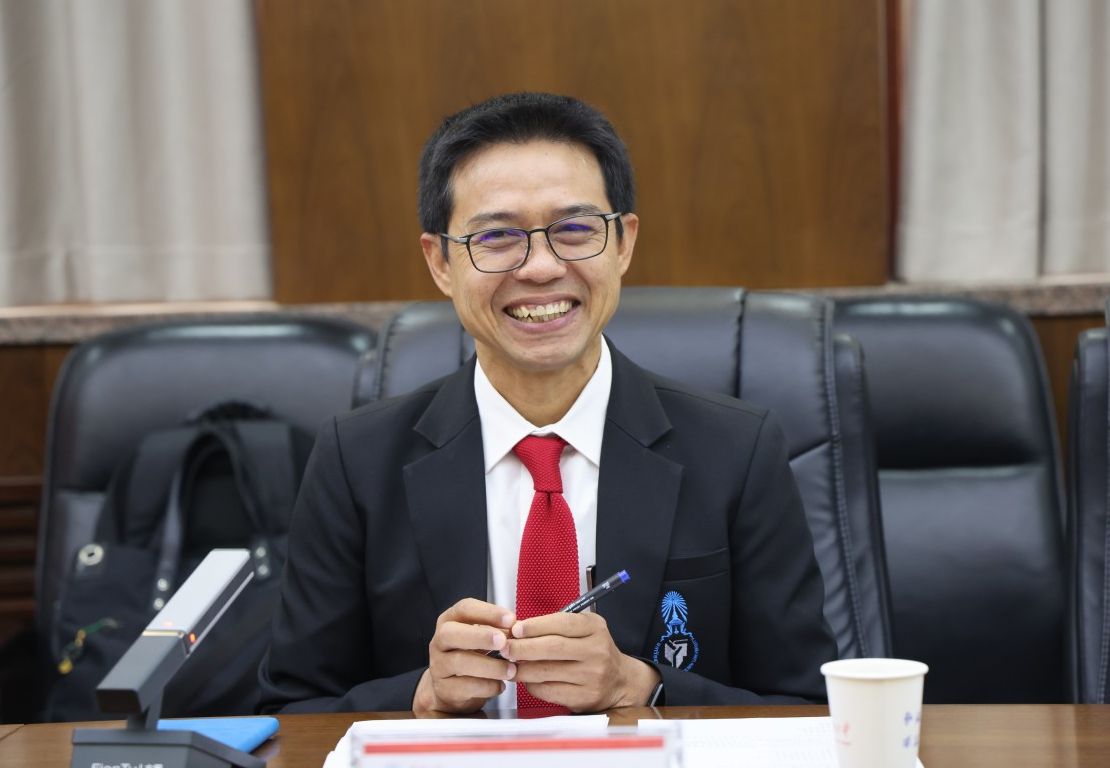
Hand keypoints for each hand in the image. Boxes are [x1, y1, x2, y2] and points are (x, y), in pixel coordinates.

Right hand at [413, 598, 517, 714]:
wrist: (451, 688)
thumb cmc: (471, 655)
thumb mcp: (482, 638)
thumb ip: (498, 630)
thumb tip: (518, 629)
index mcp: (450, 621)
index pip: (464, 608)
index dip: (488, 612)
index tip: (511, 619)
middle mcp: (440, 641)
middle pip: (451, 633)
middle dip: (480, 636)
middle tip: (503, 642)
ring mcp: (438, 666)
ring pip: (459, 662)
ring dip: (489, 666)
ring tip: (511, 670)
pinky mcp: (443, 689)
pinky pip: (463, 687)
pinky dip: (486, 686)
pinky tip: (500, 685)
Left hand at [504, 611, 659, 711]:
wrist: (620, 681)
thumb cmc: (592, 650)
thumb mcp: (584, 629)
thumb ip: (556, 627)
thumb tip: (518, 631)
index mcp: (595, 628)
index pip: (562, 623)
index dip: (535, 626)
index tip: (515, 629)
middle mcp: (596, 651)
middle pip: (553, 648)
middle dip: (523, 648)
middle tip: (504, 648)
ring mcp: (592, 676)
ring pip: (547, 672)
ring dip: (523, 668)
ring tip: (510, 665)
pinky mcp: (584, 697)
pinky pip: (550, 691)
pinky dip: (532, 685)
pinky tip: (527, 680)